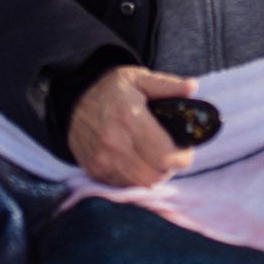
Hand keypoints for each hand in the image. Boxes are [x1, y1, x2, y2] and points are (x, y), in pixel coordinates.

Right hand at [67, 66, 199, 186]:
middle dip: (168, 167)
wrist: (71, 100)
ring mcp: (102, 160)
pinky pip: (124, 186)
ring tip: (154, 158)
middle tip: (169, 154)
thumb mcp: (139, 78)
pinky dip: (135, 178)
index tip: (184, 149)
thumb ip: (167, 86)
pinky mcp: (94, 171)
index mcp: (129, 118)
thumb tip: (192, 87)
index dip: (182, 156)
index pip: (165, 155)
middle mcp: (114, 143)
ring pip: (141, 184)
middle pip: (155, 176)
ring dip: (153, 175)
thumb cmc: (111, 89)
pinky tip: (136, 162)